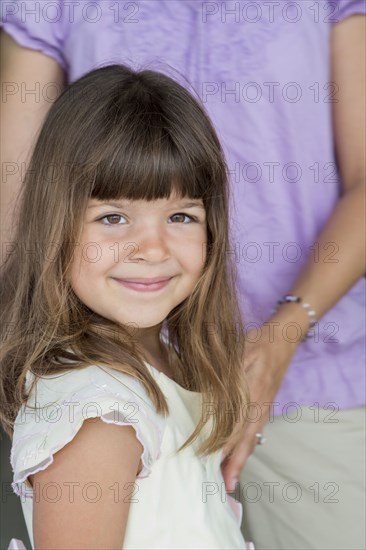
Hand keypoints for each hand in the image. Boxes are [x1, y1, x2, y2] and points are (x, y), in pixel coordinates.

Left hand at [221, 321, 299, 491]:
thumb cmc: (259, 342)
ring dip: (241, 458)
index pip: (237, 428)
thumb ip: (226, 377)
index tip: (211, 461)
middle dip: (235, 463)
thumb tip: (208, 398)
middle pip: (247, 440)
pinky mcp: (265, 403)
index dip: (224, 446)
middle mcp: (260, 406)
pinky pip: (255, 430)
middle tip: (226, 485)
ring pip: (252, 438)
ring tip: (230, 476)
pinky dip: (246, 445)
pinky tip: (238, 450)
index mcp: (253, 395)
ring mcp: (264, 406)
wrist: (284, 337)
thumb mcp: (239, 354)